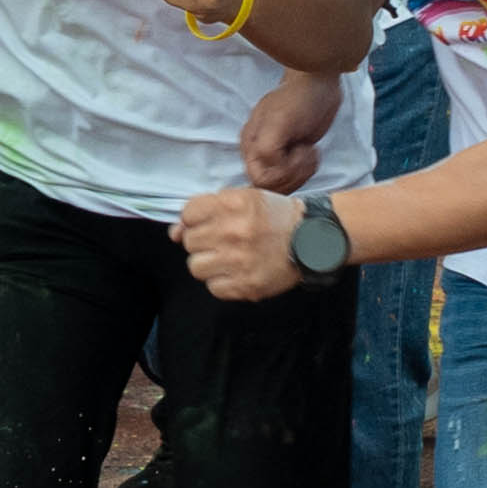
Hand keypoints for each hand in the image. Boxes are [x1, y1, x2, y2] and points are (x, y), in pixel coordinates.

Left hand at [174, 183, 303, 300]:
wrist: (312, 239)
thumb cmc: (275, 216)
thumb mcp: (244, 199)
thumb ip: (207, 210)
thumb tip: (173, 233)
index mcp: (232, 204)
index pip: (188, 214)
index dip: (195, 220)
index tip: (209, 223)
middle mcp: (233, 231)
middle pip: (189, 241)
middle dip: (202, 242)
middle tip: (222, 242)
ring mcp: (239, 260)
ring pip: (196, 266)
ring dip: (208, 263)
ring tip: (227, 259)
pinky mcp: (247, 285)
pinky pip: (213, 288)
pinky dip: (222, 282)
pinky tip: (237, 273)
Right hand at [237, 68, 335, 193]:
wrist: (319, 86)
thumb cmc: (299, 101)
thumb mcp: (279, 121)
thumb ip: (267, 148)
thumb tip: (268, 168)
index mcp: (251, 145)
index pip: (258, 179)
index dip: (279, 175)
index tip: (295, 155)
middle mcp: (260, 154)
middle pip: (272, 186)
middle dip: (293, 174)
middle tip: (305, 152)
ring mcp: (277, 157)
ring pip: (285, 185)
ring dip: (302, 173)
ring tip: (309, 151)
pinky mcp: (293, 159)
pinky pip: (296, 179)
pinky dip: (307, 171)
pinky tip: (311, 152)